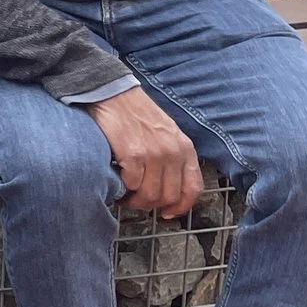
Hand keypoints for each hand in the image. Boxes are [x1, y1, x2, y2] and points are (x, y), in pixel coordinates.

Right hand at [86, 87, 201, 218]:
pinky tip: (117, 181)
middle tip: (138, 201)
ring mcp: (153, 154)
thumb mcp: (166, 132)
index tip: (169, 213)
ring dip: (135, 200)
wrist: (112, 93)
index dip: (181, 207)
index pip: (193, 188)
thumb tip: (167, 187)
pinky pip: (132, 185)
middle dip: (152, 205)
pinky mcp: (132, 154)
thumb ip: (172, 157)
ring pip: (150, 195)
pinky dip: (123, 188)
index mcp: (184, 148)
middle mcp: (173, 152)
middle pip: (169, 196)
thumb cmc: (136, 113)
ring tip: (125, 194)